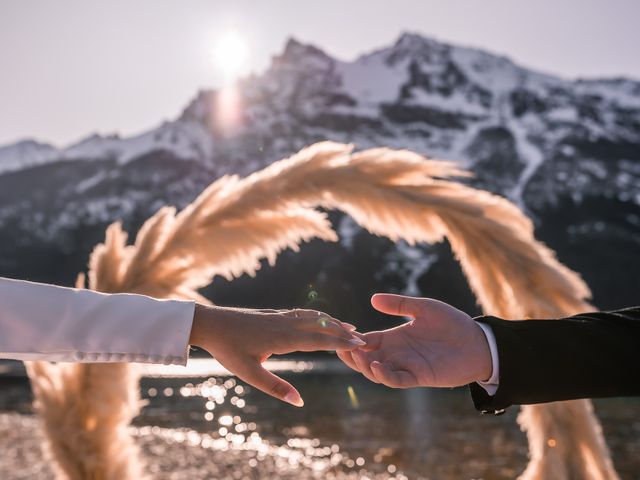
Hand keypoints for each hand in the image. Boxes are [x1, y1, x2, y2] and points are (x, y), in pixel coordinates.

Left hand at [189, 305, 364, 405]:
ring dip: (332, 321)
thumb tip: (299, 402)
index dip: (340, 342)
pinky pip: (302, 313)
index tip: (359, 344)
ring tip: (349, 326)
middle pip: (320, 326)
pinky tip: (320, 317)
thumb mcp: (250, 374)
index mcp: (282, 339)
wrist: (210, 323)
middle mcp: (285, 324)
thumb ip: (275, 388)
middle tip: (363, 338)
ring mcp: (280, 316)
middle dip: (342, 331)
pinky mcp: (274, 313)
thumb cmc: (228, 350)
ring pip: (313, 316)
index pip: (318, 340)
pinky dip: (318, 315)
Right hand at [337, 294, 491, 388]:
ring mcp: (405, 366)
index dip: (352, 338)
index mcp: (394, 337)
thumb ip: (400, 304)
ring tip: (358, 355)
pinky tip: (376, 365)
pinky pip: (396, 379)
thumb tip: (373, 298)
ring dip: (363, 365)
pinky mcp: (418, 376)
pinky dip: (384, 375)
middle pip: (365, 358)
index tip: (339, 332)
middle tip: (339, 347)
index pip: (366, 340)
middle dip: (351, 355)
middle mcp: (396, 353)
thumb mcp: (423, 308)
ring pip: (376, 371)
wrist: (478, 342)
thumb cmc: (452, 323)